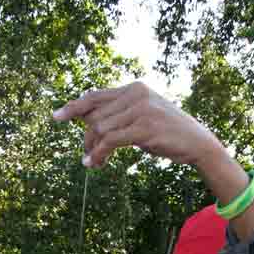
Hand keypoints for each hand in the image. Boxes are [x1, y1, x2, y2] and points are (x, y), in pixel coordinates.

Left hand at [53, 81, 218, 168]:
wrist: (197, 144)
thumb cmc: (167, 134)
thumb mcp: (141, 118)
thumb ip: (120, 115)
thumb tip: (91, 122)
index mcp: (133, 89)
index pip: (95, 96)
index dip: (74, 107)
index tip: (56, 117)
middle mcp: (135, 94)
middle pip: (94, 116)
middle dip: (87, 139)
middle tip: (88, 158)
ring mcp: (141, 109)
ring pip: (100, 129)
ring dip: (93, 150)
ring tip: (94, 164)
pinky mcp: (145, 128)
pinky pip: (110, 140)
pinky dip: (99, 153)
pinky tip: (97, 163)